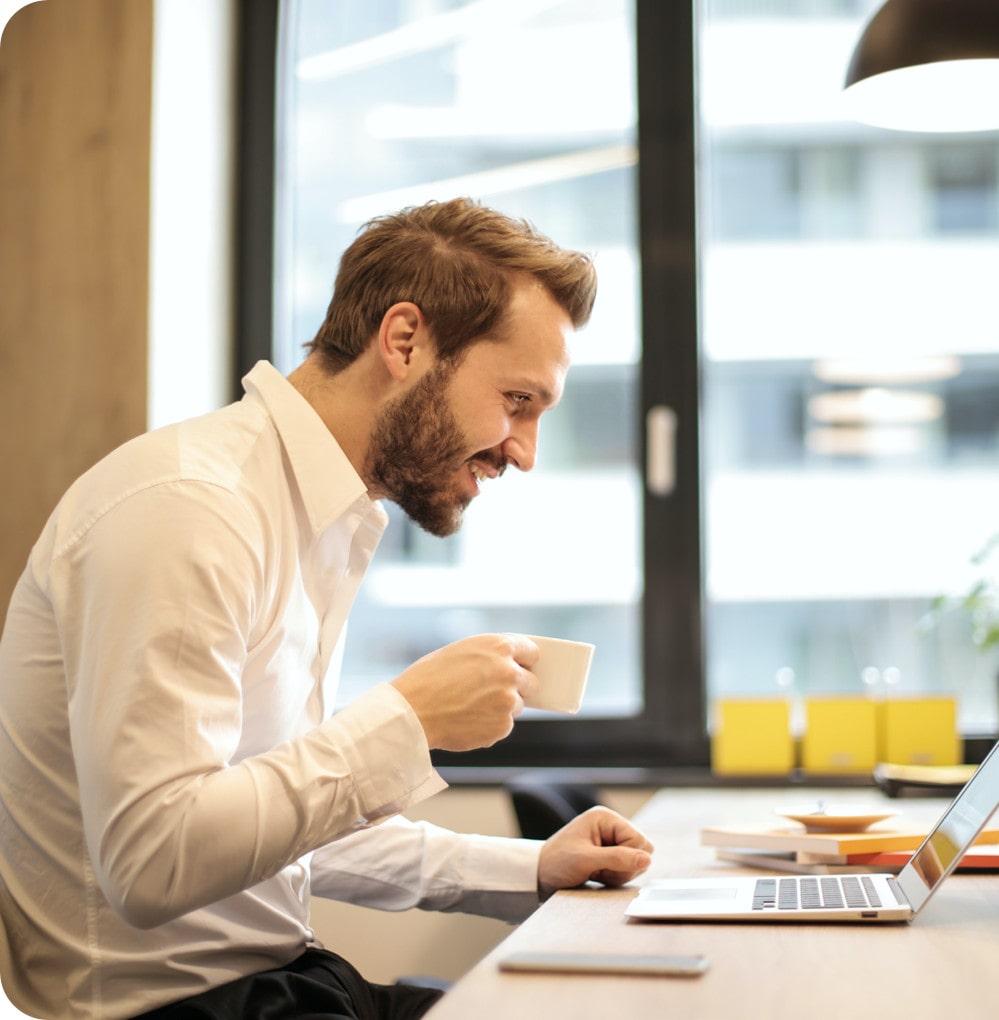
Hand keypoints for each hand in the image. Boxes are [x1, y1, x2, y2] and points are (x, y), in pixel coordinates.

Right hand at [391, 634, 539, 751]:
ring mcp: (508, 701)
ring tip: (469, 707)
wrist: (412, 712)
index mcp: (498, 646)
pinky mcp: (502, 726)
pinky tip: (466, 720)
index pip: (531, 651)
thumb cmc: (428, 679)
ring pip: (516, 706)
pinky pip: (503, 725)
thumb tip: (511, 665)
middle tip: (494, 692)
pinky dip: (489, 726)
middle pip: (531, 682)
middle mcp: (509, 672)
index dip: (524, 660)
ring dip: (500, 708)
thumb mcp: (461, 651)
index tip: (522, 667)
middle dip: (517, 687)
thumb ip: (490, 656)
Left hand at [537, 808, 653, 899]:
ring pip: (636, 861)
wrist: (539, 874)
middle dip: (624, 866)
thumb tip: (647, 859)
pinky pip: (627, 868)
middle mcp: (610, 826)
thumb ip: (617, 858)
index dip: (628, 857)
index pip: (639, 839)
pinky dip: (615, 877)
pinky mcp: (609, 854)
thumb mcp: (585, 860)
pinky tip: (598, 876)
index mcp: (605, 818)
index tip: (605, 865)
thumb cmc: (557, 862)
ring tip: (596, 873)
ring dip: (619, 873)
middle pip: (641, 850)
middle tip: (600, 870)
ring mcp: (611, 840)